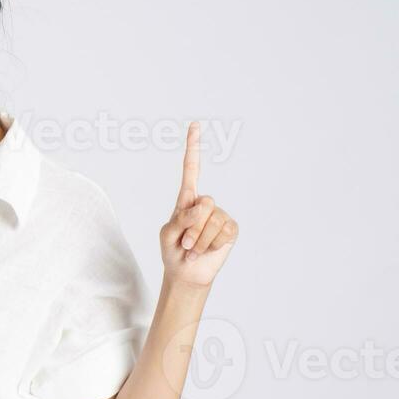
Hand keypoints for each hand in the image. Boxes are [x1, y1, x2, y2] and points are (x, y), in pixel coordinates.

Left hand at [159, 121, 237, 286]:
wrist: (187, 273)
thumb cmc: (173, 250)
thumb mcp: (168, 234)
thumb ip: (182, 218)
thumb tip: (204, 206)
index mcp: (186, 199)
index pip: (191, 169)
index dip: (193, 148)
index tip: (195, 125)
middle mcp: (205, 204)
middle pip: (204, 204)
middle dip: (192, 228)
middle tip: (185, 243)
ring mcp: (219, 215)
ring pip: (213, 221)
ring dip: (200, 240)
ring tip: (193, 249)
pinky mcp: (230, 229)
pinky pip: (223, 232)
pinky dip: (211, 245)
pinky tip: (206, 251)